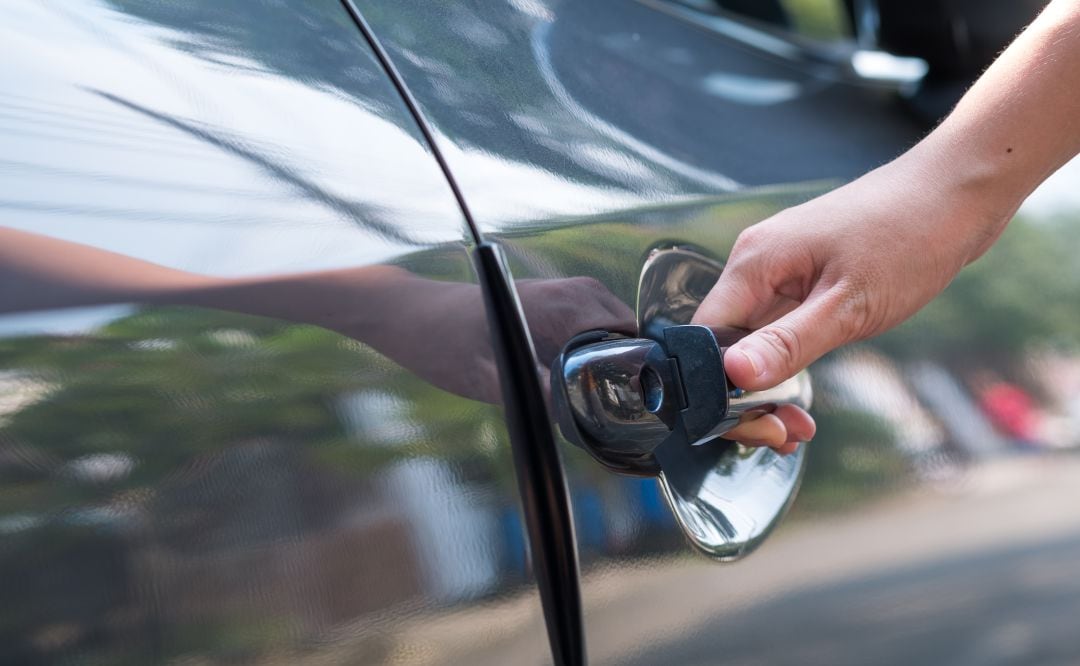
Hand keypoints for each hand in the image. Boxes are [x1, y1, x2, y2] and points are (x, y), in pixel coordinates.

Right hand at [693, 149, 1014, 448]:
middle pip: (724, 344)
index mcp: (755, 262)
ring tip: (796, 428)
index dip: (717, 388)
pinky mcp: (802, 279)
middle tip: (781, 435)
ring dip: (767, 388)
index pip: (706, 337)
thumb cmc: (910, 237)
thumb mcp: (850, 304)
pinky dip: (786, 366)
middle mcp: (756, 264)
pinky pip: (777, 330)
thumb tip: (734, 376)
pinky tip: (802, 399)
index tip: (753, 424)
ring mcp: (779, 271)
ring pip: (751, 342)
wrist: (957, 194)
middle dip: (744, 397)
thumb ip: (789, 342)